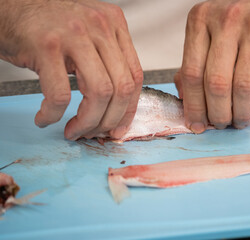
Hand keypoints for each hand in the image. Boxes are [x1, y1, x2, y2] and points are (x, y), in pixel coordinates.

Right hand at [0, 0, 142, 139]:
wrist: (10, 8)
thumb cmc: (49, 27)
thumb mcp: (89, 35)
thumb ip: (107, 59)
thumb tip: (118, 106)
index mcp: (114, 24)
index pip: (135, 76)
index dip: (129, 109)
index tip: (118, 127)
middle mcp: (100, 27)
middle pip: (122, 88)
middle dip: (110, 120)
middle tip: (94, 133)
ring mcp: (74, 35)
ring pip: (99, 93)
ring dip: (87, 122)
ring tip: (73, 130)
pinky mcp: (47, 46)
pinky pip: (61, 95)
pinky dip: (53, 115)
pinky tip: (45, 117)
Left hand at [176, 0, 249, 132]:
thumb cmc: (246, 17)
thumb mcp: (213, 29)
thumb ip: (196, 59)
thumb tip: (185, 97)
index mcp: (201, 20)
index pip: (191, 73)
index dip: (193, 106)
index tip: (197, 125)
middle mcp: (226, 20)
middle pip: (215, 84)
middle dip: (218, 114)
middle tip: (222, 125)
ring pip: (243, 87)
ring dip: (242, 113)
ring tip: (242, 120)